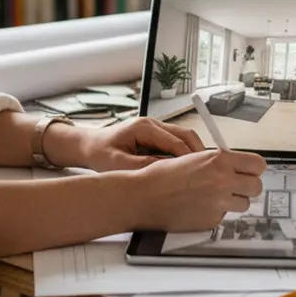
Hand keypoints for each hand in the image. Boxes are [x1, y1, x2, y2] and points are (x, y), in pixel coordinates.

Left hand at [74, 117, 204, 171]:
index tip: (198, 172)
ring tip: (199, 172)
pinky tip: (185, 170)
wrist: (89, 145)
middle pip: (185, 135)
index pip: (174, 141)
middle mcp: (152, 124)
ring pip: (183, 138)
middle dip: (198, 153)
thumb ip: (142, 166)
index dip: (188, 157)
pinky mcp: (155, 136)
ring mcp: (155, 128)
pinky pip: (175, 143)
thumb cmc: (99, 152)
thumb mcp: (117, 164)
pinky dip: (183, 155)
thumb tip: (166, 171)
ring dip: (192, 153)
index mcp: (143, 127)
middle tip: (207, 172)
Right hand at [131, 149, 267, 232]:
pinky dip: (216, 213)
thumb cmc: (162, 176)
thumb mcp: (194, 157)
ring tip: (214, 197)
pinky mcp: (211, 221)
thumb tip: (235, 166)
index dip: (254, 169)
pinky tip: (199, 207)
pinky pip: (224, 216)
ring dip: (234, 201)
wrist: (144, 196)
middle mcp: (223, 181)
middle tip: (235, 186)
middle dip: (247, 187)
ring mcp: (219, 203)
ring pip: (244, 204)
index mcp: (219, 160)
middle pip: (256, 187)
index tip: (249, 171)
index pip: (258, 165)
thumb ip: (218, 162)